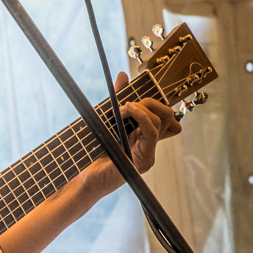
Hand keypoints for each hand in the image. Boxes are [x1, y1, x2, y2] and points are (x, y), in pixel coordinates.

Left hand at [85, 72, 181, 196]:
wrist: (84, 176)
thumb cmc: (93, 149)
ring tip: (121, 109)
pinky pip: (152, 132)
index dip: (153, 100)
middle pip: (167, 114)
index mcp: (143, 135)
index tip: (132, 98)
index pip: (164, 114)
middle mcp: (150, 144)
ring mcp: (149, 153)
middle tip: (128, 104)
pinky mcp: (144, 161)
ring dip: (141, 108)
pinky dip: (141, 117)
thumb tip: (123, 75)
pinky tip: (127, 111)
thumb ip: (117, 98)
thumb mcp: (106, 118)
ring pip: (162, 120)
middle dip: (149, 101)